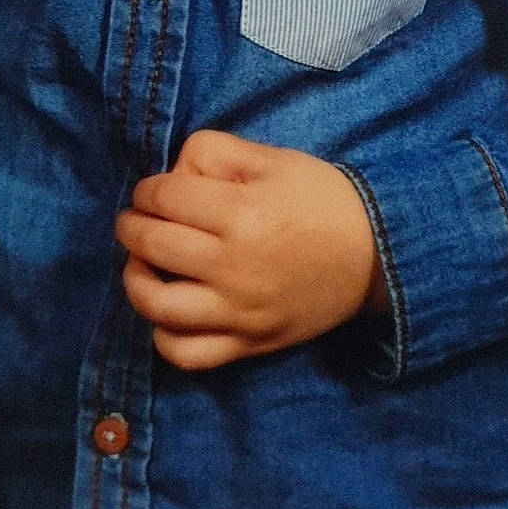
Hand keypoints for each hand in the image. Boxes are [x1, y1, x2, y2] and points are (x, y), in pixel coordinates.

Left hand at [115, 128, 389, 369]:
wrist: (376, 255)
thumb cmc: (322, 199)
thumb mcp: (272, 158)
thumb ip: (215, 154)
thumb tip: (170, 176)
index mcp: (242, 212)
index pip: (164, 197)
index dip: (147, 189)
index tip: (151, 192)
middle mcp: (235, 267)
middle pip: (152, 244)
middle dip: (131, 225)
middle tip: (134, 220)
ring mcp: (240, 312)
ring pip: (158, 306)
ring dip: (135, 279)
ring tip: (141, 264)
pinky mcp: (249, 344)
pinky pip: (187, 354)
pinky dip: (163, 335)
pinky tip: (168, 312)